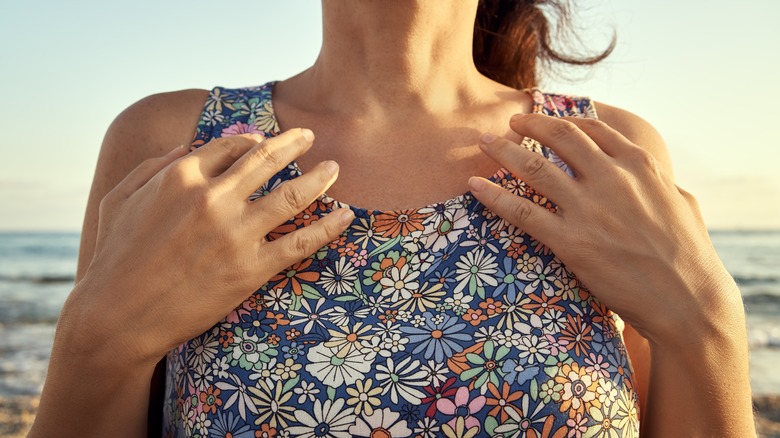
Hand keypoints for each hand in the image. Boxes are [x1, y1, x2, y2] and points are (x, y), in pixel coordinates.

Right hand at [62, 129, 353, 368]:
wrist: (118, 316)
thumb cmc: (115, 257)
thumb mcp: (120, 198)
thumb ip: (153, 166)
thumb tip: (187, 145)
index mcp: (182, 176)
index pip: (231, 145)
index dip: (253, 140)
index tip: (265, 142)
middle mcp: (213, 198)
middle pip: (267, 159)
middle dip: (294, 143)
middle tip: (310, 136)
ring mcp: (235, 233)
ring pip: (292, 195)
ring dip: (319, 178)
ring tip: (335, 169)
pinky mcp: (250, 269)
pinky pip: (300, 243)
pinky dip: (328, 227)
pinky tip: (345, 216)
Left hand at [467, 114, 740, 343]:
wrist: (687, 300)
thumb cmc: (691, 255)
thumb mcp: (683, 203)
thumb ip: (662, 184)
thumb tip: (659, 179)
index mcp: (639, 165)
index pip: (593, 129)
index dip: (563, 119)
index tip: (546, 117)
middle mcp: (612, 178)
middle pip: (559, 138)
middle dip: (530, 125)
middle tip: (510, 122)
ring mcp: (588, 209)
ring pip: (533, 168)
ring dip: (503, 152)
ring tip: (483, 143)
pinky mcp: (571, 241)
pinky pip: (522, 212)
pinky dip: (494, 196)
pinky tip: (475, 187)